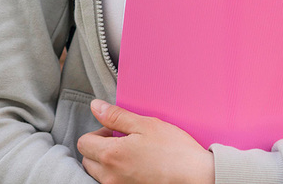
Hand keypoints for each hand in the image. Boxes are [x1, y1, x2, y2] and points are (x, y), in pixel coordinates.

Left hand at [77, 99, 212, 183]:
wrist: (199, 178)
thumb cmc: (175, 151)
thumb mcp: (145, 125)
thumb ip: (116, 116)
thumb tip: (95, 106)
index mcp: (111, 156)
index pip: (84, 143)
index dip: (98, 132)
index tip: (115, 130)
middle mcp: (111, 177)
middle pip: (88, 160)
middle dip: (99, 148)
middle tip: (122, 141)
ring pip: (100, 175)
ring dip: (108, 163)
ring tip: (132, 155)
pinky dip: (119, 176)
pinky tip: (138, 168)